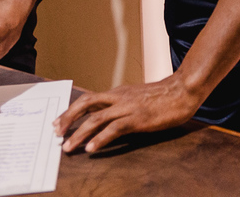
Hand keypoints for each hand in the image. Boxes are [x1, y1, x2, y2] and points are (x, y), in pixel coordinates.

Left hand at [54, 78, 200, 153]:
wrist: (183, 90)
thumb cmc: (164, 96)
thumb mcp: (138, 98)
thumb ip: (123, 105)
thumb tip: (110, 119)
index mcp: (119, 92)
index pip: (88, 99)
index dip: (71, 111)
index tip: (58, 123)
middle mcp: (119, 97)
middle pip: (86, 104)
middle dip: (68, 119)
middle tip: (56, 133)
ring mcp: (128, 107)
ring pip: (96, 118)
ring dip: (79, 134)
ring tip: (68, 147)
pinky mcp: (137, 118)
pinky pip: (114, 129)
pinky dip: (100, 139)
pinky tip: (91, 148)